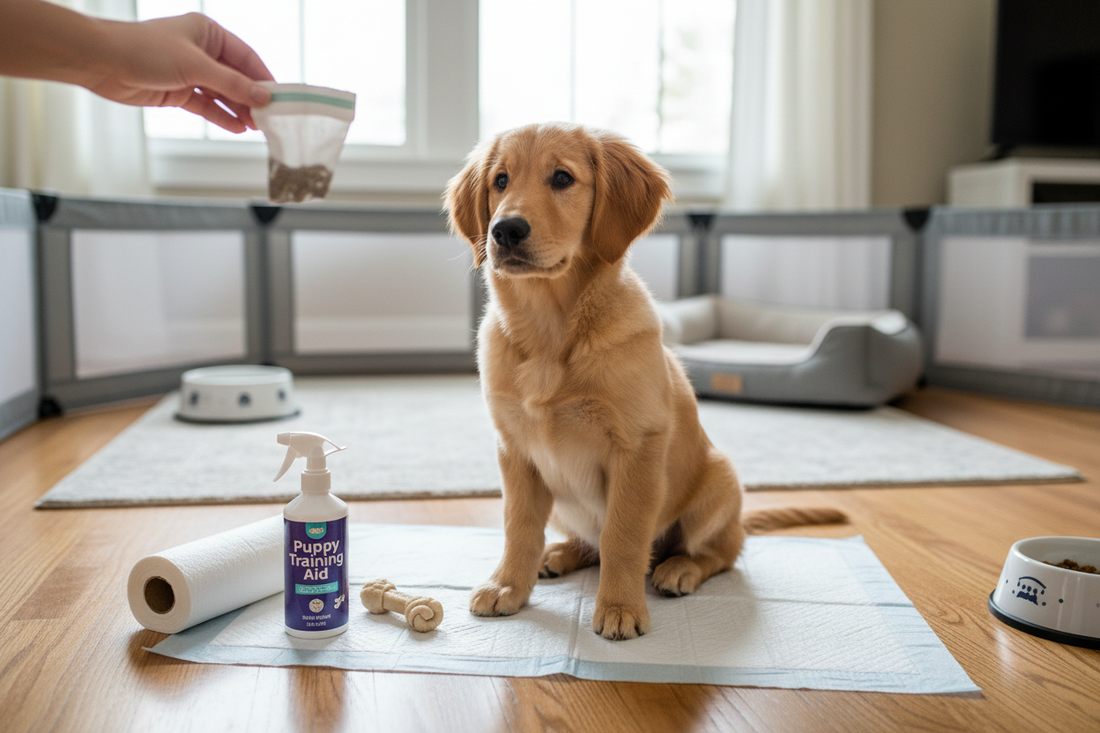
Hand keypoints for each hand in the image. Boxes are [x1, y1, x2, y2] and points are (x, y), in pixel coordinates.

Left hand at [86, 13, 273, 132]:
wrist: (102, 62)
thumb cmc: (145, 51)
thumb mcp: (196, 66)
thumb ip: (232, 84)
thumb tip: (264, 96)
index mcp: (208, 33)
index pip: (246, 57)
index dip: (264, 78)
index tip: (280, 98)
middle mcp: (201, 51)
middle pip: (236, 77)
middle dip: (252, 98)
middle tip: (271, 118)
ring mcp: (190, 72)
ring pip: (222, 94)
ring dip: (239, 110)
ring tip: (257, 127)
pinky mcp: (178, 91)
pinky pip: (207, 105)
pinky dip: (221, 116)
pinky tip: (237, 127)